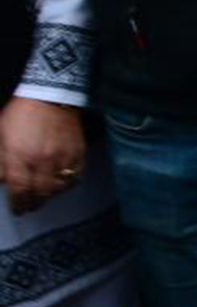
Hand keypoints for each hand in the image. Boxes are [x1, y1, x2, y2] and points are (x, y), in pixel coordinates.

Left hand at [0, 97, 84, 214]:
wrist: (50, 97)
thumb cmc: (21, 115)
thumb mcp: (0, 135)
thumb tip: (3, 181)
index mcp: (20, 155)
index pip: (19, 189)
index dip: (18, 204)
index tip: (17, 210)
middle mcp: (42, 160)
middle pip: (40, 193)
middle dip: (33, 204)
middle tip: (29, 207)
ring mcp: (63, 157)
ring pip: (58, 188)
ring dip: (49, 197)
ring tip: (43, 197)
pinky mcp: (78, 154)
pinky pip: (75, 177)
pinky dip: (67, 185)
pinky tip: (60, 185)